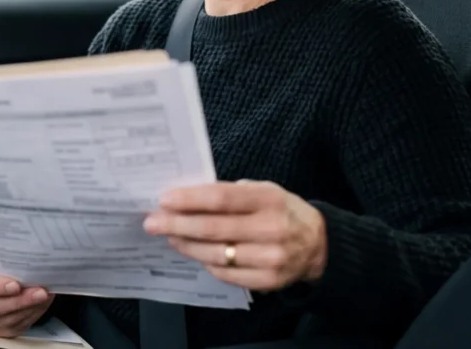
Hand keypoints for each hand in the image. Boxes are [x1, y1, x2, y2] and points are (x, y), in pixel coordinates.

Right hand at [0, 260, 53, 337]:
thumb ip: (7, 261)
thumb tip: (33, 262)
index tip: (17, 285)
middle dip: (19, 301)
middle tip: (40, 293)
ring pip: (3, 321)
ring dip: (26, 310)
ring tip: (43, 298)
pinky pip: (11, 329)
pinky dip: (28, 318)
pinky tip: (39, 307)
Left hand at [143, 179, 327, 291]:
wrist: (318, 244)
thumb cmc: (281, 211)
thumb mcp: (263, 190)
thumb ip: (230, 193)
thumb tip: (186, 197)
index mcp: (269, 199)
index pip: (221, 199)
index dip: (189, 199)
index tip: (164, 199)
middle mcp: (271, 229)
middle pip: (214, 229)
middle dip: (177, 225)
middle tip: (151, 222)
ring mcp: (271, 258)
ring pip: (216, 254)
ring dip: (186, 245)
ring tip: (170, 236)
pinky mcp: (268, 281)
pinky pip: (226, 274)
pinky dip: (206, 262)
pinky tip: (195, 252)